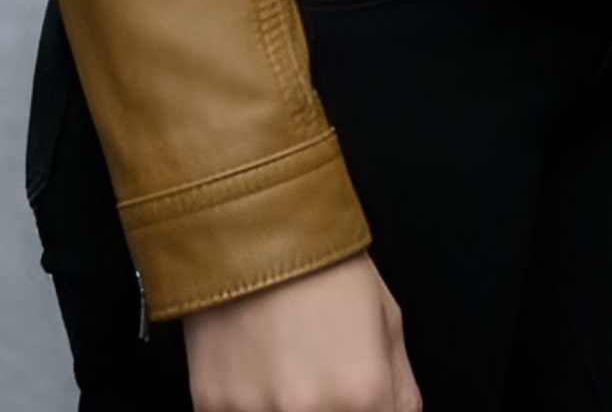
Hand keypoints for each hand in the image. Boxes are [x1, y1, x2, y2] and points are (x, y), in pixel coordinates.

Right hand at [183, 250, 421, 411]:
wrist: (252, 220)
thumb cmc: (322, 261)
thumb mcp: (388, 319)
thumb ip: (401, 392)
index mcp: (364, 393)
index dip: (367, 411)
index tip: (354, 401)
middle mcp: (311, 411)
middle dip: (327, 408)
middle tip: (318, 378)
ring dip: (283, 407)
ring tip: (284, 369)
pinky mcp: (210, 405)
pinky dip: (247, 405)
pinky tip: (254, 370)